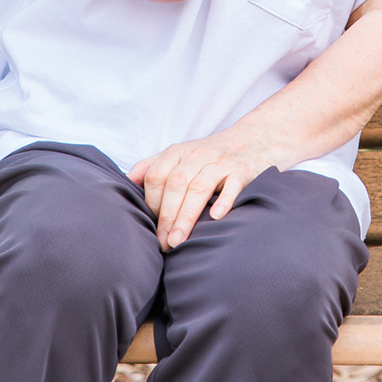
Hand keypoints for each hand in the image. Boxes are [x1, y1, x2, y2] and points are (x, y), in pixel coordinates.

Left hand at [128, 129, 284, 250]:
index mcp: (179, 153)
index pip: (157, 176)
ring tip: (178, 241)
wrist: (256, 138)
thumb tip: (126, 182)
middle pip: (176, 184)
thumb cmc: (211, 155)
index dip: (150, 203)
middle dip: (167, 216)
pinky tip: (215, 219)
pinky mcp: (244, 171)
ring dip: (186, 216)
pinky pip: (233, 185)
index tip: (150, 228)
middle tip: (163, 243)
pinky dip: (224, 201)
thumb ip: (152, 166)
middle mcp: (198, 156)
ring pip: (200, 188)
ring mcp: (222, 163)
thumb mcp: (180, 154)